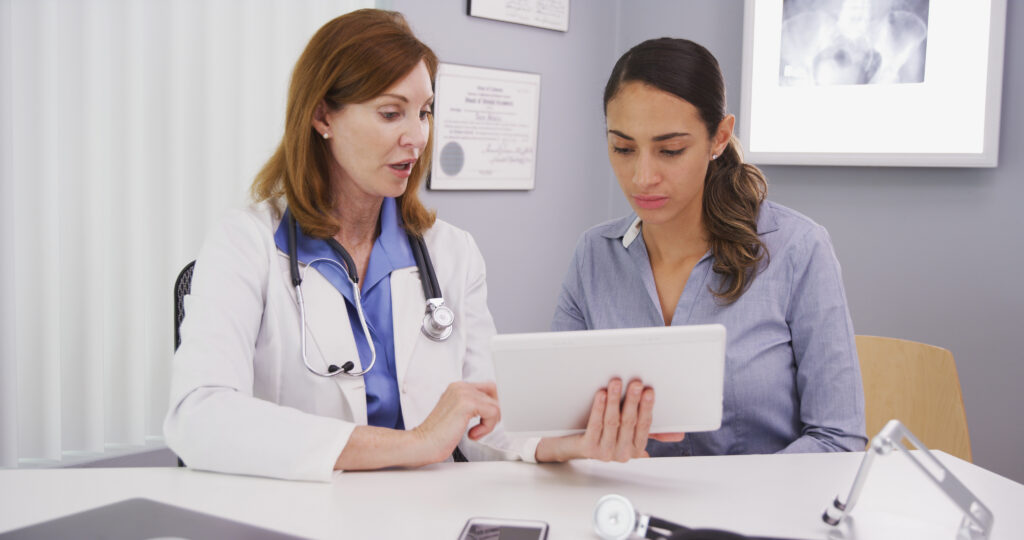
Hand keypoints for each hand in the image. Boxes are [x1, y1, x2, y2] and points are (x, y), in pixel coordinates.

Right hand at [410, 381, 500, 464]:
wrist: (422, 444)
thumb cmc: (437, 435)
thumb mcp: (457, 415)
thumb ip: (472, 407)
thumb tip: (492, 408)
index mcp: (457, 388)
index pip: (488, 388)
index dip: (491, 405)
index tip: (484, 421)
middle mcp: (460, 387)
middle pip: (494, 393)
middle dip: (493, 412)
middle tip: (482, 426)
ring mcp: (463, 393)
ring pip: (495, 404)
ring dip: (489, 423)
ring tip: (474, 432)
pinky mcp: (467, 403)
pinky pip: (493, 412)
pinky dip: (487, 427)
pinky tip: (472, 434)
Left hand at [536, 378, 679, 461]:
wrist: (574, 448)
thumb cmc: (604, 436)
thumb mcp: (630, 435)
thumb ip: (652, 431)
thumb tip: (678, 433)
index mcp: (635, 449)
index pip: (645, 426)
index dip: (647, 408)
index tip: (649, 391)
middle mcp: (622, 453)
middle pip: (629, 422)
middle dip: (632, 400)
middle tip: (635, 383)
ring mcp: (605, 452)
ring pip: (612, 421)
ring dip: (615, 399)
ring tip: (616, 382)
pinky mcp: (588, 448)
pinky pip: (595, 425)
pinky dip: (598, 408)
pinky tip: (600, 394)